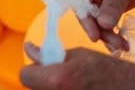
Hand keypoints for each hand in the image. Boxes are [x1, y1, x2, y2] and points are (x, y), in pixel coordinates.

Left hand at [19, 45, 134, 89]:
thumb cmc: (109, 70)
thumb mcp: (79, 55)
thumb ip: (51, 55)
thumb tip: (30, 50)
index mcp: (57, 79)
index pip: (25, 76)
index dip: (33, 70)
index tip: (42, 67)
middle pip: (35, 89)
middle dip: (42, 81)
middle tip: (59, 76)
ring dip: (54, 88)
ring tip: (73, 83)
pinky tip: (78, 89)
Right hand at [75, 0, 134, 50]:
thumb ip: (114, 2)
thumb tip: (103, 24)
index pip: (80, 1)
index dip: (86, 20)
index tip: (95, 37)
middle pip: (89, 13)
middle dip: (101, 30)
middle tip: (117, 46)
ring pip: (98, 19)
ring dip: (109, 34)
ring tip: (123, 46)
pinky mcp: (112, 3)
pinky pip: (108, 20)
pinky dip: (115, 31)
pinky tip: (123, 41)